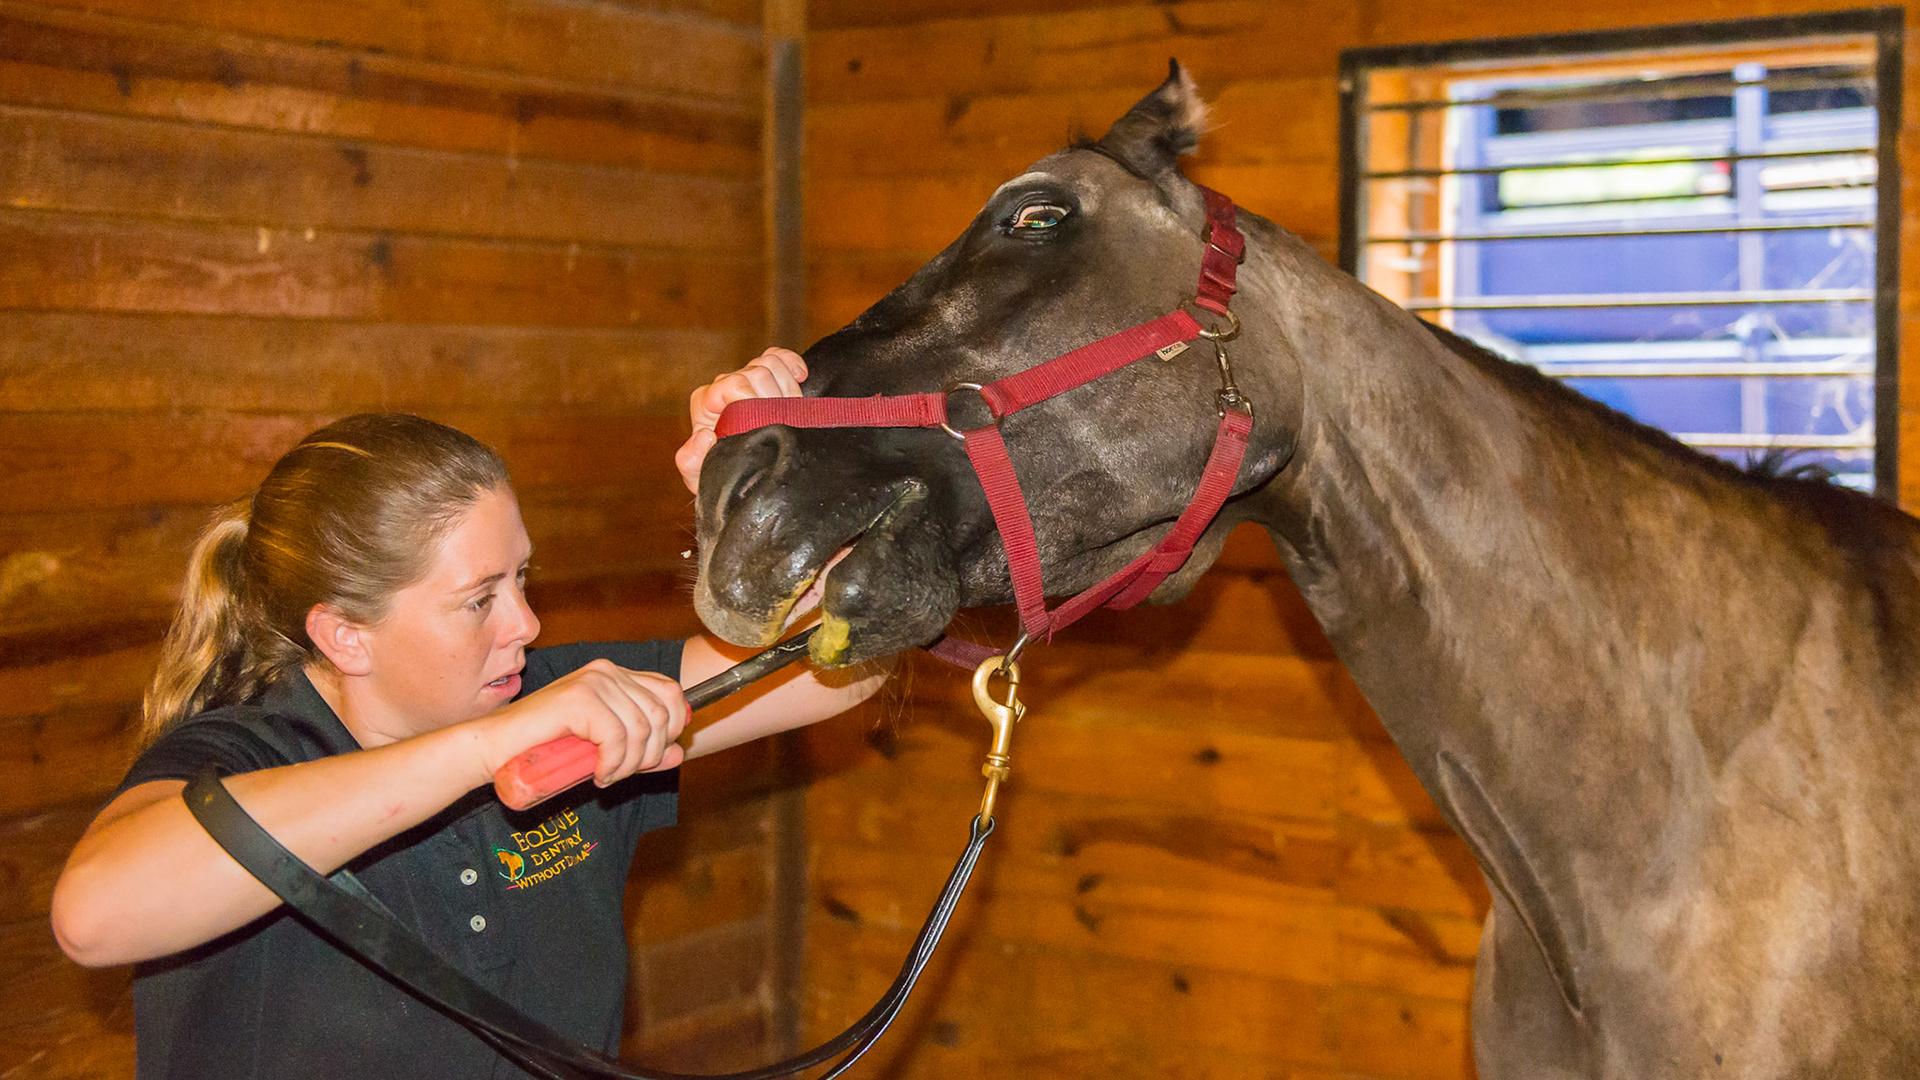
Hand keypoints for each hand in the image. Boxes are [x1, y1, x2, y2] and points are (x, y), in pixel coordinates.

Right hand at [474, 660, 690, 785]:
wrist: (495, 747)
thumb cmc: (544, 748)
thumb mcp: (603, 749)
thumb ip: (641, 750)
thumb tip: (680, 754)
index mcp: (615, 676)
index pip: (671, 692)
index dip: (674, 726)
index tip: (655, 755)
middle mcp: (607, 672)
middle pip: (661, 713)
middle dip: (651, 753)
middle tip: (624, 773)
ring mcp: (592, 681)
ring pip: (641, 729)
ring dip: (630, 764)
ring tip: (607, 777)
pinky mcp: (579, 699)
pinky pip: (617, 737)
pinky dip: (613, 764)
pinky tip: (598, 775)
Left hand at [675, 347, 807, 493]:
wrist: (738, 475)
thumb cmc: (718, 473)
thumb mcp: (700, 474)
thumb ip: (692, 460)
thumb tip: (706, 434)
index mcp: (706, 403)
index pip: (733, 385)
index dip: (755, 401)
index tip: (766, 424)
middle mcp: (724, 386)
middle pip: (757, 372)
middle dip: (776, 399)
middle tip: (784, 426)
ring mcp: (745, 379)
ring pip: (771, 363)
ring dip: (788, 388)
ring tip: (790, 415)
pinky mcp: (764, 377)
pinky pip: (778, 357)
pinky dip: (791, 363)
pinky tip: (800, 377)